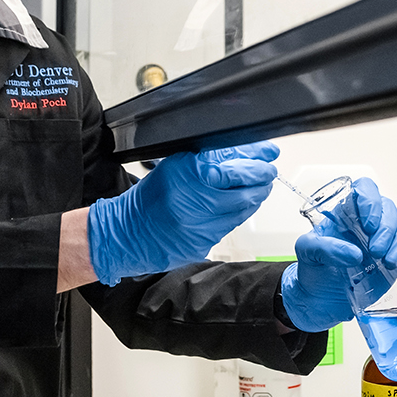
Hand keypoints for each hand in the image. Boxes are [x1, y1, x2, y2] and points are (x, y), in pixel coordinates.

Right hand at [86, 142, 278, 283]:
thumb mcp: (177, 166)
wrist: (128, 233)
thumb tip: (245, 152)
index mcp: (187, 176)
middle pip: (245, 191)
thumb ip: (209, 157)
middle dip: (261, 180)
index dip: (256, 162)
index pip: (235, 168)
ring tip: (257, 187)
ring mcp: (200, 227)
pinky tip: (238, 206)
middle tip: (267, 172)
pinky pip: (230, 227)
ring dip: (254, 197)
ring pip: (242, 211)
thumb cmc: (151, 197)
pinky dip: (238, 214)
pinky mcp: (203, 244)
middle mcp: (195, 202)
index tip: (268, 156)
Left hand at [279, 177, 396, 331]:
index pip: (364, 190)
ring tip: (388, 262)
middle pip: (388, 208)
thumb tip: (353, 253)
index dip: (371, 202)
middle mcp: (367, 220)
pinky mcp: (395, 253)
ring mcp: (383, 236)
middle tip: (375, 251)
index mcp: (345, 212)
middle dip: (387, 230)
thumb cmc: (313, 270)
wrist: (322, 299)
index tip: (369, 225)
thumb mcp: (307, 253)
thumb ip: (324, 248)